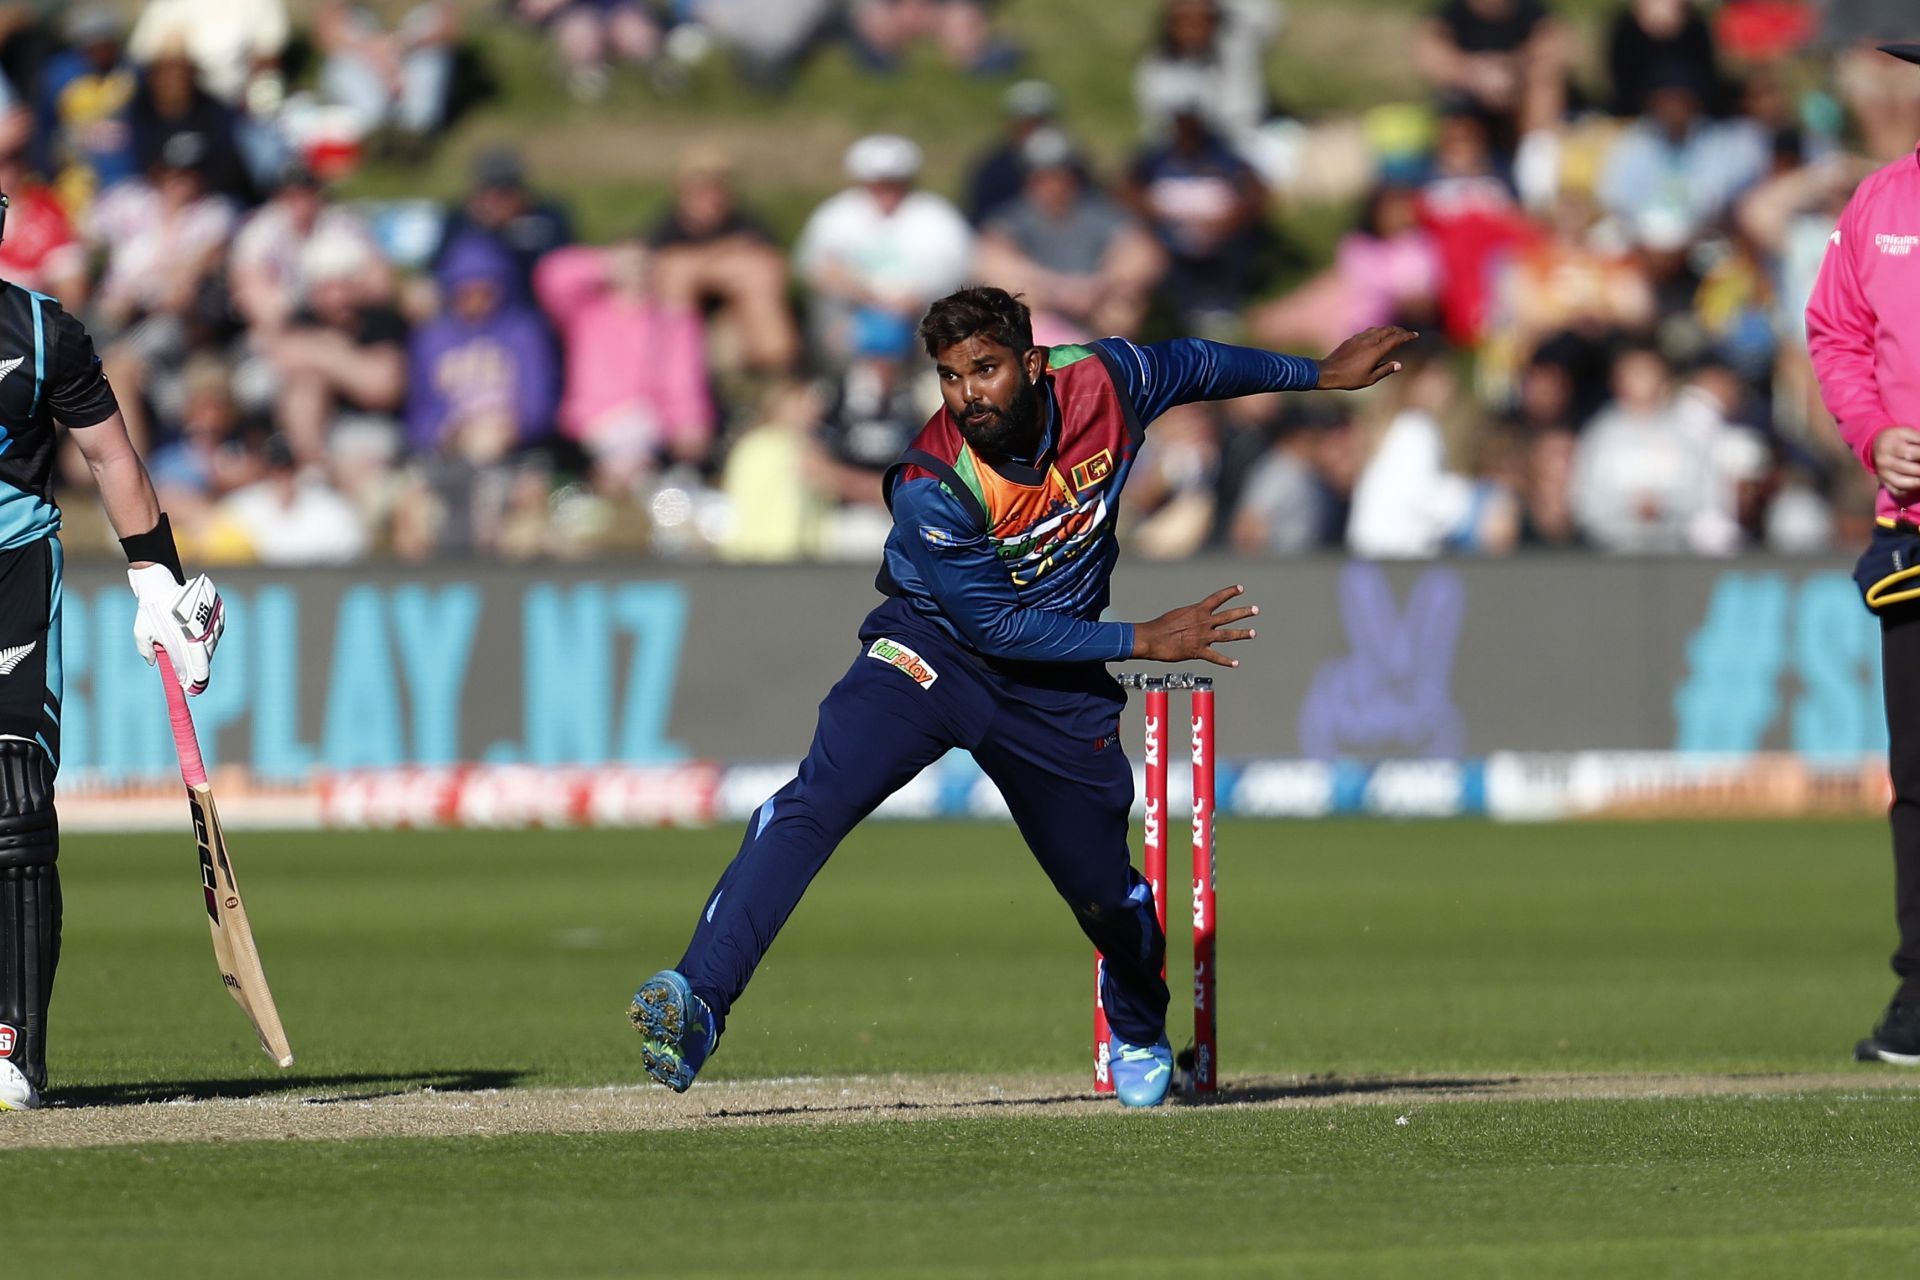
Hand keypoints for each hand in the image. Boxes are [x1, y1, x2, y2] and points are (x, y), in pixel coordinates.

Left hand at [129, 566, 224, 694]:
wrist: (161, 581)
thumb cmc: (150, 609)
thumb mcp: (141, 634)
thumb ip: (148, 652)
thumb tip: (155, 662)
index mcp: (188, 644)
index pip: (199, 671)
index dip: (197, 683)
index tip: (192, 690)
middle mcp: (204, 635)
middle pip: (206, 658)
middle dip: (197, 666)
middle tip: (187, 671)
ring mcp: (213, 623)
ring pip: (212, 643)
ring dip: (203, 649)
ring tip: (189, 644)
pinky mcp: (217, 611)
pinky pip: (216, 629)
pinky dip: (209, 634)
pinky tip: (197, 631)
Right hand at [1132, 584, 1259, 667]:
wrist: (1151, 638)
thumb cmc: (1160, 626)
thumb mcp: (1178, 614)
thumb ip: (1191, 616)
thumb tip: (1196, 617)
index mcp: (1197, 611)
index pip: (1217, 598)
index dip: (1230, 592)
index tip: (1241, 588)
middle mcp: (1203, 622)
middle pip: (1228, 616)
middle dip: (1244, 612)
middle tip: (1256, 610)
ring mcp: (1202, 637)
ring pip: (1227, 634)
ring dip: (1241, 633)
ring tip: (1252, 633)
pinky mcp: (1198, 651)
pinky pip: (1216, 657)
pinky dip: (1226, 661)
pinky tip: (1236, 663)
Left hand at [1316, 326, 1418, 390]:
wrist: (1327, 372)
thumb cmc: (1349, 378)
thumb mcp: (1369, 379)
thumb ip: (1385, 370)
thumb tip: (1398, 364)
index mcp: (1376, 350)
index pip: (1396, 339)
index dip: (1407, 336)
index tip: (1415, 335)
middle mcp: (1369, 341)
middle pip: (1388, 330)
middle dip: (1399, 330)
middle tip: (1406, 333)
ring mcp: (1359, 338)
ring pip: (1377, 329)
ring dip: (1388, 329)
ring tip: (1394, 333)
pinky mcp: (1352, 339)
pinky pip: (1368, 331)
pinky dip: (1377, 331)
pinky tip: (1377, 335)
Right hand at [1873, 427, 1919, 496]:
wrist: (1876, 445)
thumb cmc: (1897, 438)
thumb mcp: (1907, 432)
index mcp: (1891, 445)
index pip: (1913, 453)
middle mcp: (1884, 461)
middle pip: (1911, 469)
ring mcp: (1883, 474)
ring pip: (1904, 484)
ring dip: (1919, 483)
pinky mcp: (1884, 483)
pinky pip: (1898, 492)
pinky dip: (1911, 492)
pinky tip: (1919, 487)